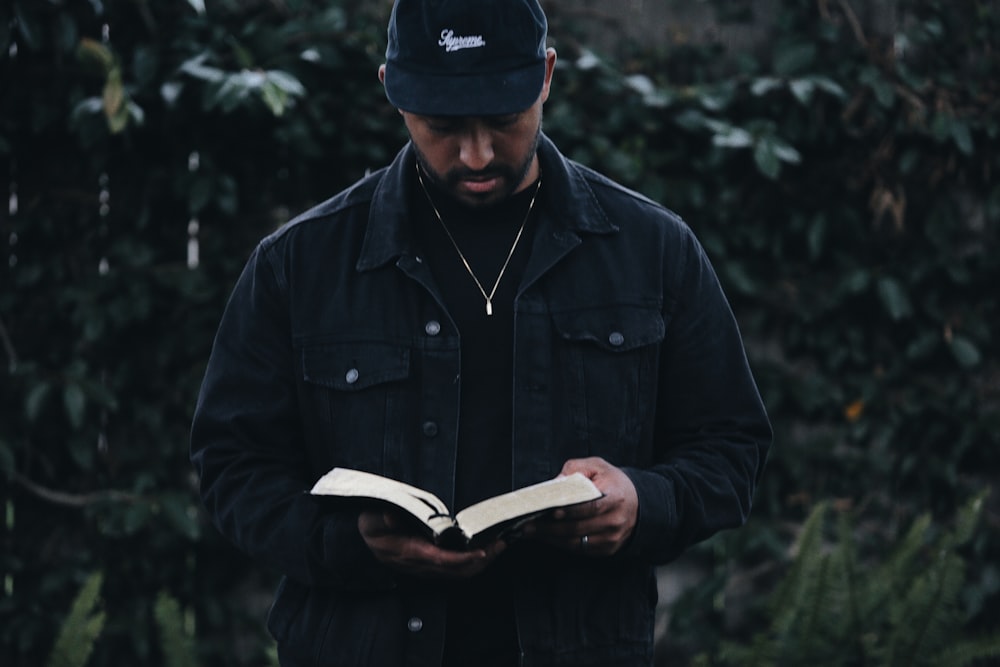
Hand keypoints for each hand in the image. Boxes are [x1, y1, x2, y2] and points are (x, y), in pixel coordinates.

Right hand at [358, 509, 505, 578]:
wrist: (365, 537)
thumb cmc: (372, 525)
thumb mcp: (372, 518)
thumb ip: (383, 518)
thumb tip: (392, 518)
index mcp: (408, 552)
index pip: (440, 560)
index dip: (463, 559)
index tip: (481, 552)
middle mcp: (419, 564)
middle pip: (456, 571)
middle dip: (481, 561)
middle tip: (500, 544)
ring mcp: (425, 567)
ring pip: (458, 573)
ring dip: (480, 562)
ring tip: (497, 546)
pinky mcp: (430, 565)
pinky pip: (455, 569)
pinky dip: (472, 562)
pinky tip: (483, 550)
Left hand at [523, 457, 638, 556]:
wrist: (638, 503)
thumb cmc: (613, 483)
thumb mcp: (597, 466)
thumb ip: (575, 470)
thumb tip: (555, 484)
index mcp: (615, 497)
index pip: (590, 506)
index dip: (569, 511)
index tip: (550, 511)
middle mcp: (615, 521)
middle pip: (578, 528)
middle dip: (549, 528)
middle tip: (527, 524)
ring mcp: (611, 538)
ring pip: (575, 542)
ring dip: (550, 538)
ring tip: (530, 531)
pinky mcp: (606, 549)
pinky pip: (579, 549)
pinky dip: (560, 544)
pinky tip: (546, 537)